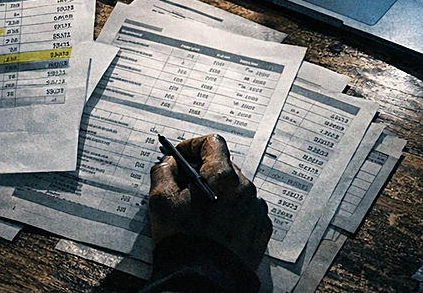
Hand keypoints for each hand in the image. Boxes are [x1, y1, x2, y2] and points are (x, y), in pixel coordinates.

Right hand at [148, 134, 272, 269]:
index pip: (212, 143)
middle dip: (203, 172)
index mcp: (222, 175)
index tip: (181, 156)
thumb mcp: (161, 200)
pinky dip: (232, 212)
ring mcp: (256, 209)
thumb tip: (170, 163)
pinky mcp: (261, 229)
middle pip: (223, 167)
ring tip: (200, 212)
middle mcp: (245, 188)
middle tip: (185, 187)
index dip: (193, 146)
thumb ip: (163, 171)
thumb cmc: (182, 238)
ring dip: (219, 193)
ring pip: (235, 190)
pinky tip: (216, 226)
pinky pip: (246, 211)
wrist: (203, 278)